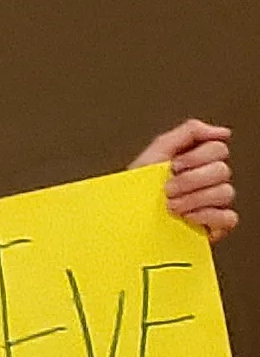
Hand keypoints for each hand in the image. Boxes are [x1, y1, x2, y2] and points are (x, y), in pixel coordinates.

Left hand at [130, 119, 237, 241]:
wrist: (128, 216)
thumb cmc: (139, 185)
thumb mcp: (158, 151)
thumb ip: (190, 132)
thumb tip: (222, 131)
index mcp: (198, 159)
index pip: (218, 148)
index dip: (195, 157)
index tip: (174, 165)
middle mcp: (209, 179)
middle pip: (222, 170)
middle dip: (190, 180)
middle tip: (168, 188)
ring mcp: (215, 203)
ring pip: (225, 193)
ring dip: (193, 199)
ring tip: (171, 205)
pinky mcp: (217, 224)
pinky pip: (228, 217)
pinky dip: (206, 216)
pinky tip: (187, 217)